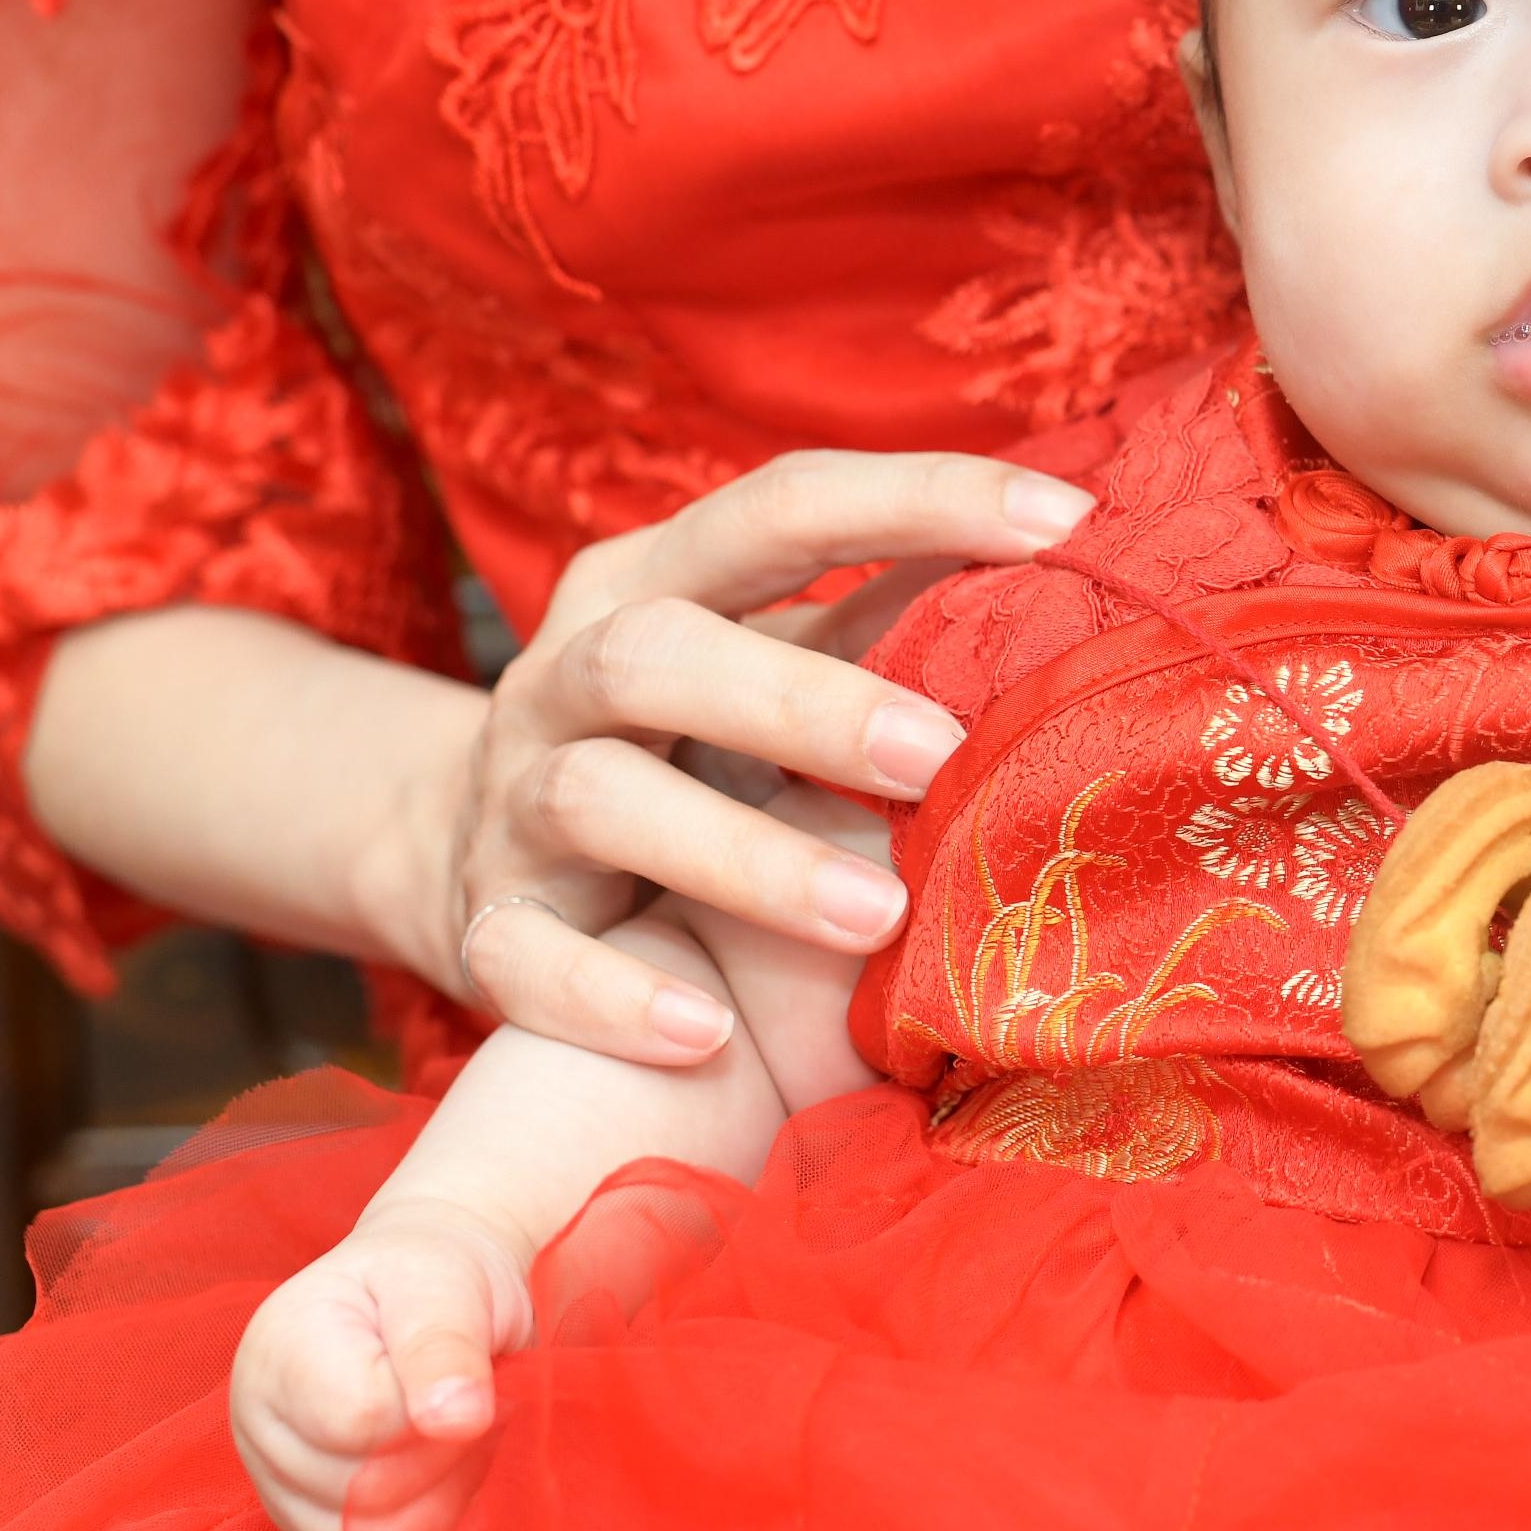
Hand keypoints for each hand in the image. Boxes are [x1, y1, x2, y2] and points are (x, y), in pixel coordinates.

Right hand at [230, 1198, 534, 1530]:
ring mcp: (279, 1491)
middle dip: (448, 1461)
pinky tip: (449, 1490)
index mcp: (279, 1352)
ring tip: (461, 1442)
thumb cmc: (436, 1280)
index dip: (433, 1410)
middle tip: (477, 1408)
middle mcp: (261, 1430)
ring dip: (446, 1505)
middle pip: (367, 1497)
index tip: (465, 1374)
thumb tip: (456, 1420)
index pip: (360, 1423)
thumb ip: (444, 1346)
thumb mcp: (446, 1283)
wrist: (428, 1295)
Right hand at [426, 450, 1090, 1061]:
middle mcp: (565, 672)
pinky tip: (706, 1031)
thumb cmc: (684, 738)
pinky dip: (614, 996)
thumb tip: (1065, 558)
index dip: (920, 499)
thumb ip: (884, 618)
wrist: (463, 847)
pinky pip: (526, 960)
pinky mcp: (484, 925)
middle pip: (660, 652)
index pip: (782, 508)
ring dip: (744, 858)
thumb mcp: (769, 660)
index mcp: (651, 578)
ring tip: (877, 917)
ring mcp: (513, 801)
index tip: (1067, 523)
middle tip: (939, 757)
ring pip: (601, 800)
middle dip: (806, 702)